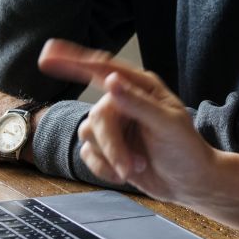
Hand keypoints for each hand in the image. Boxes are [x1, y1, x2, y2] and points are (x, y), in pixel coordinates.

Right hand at [37, 39, 217, 202]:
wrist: (190, 184)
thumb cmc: (186, 150)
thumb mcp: (167, 124)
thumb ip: (138, 103)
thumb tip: (111, 81)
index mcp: (140, 86)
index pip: (103, 68)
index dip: (73, 59)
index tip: (47, 54)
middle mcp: (123, 101)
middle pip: (97, 115)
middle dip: (112, 145)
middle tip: (131, 166)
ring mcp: (114, 125)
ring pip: (89, 135)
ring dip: (110, 157)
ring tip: (136, 168)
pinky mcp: (107, 147)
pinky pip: (87, 153)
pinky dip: (104, 168)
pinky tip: (125, 175)